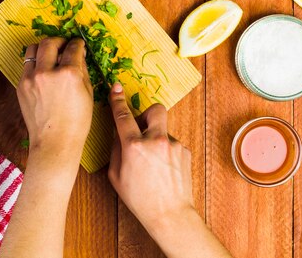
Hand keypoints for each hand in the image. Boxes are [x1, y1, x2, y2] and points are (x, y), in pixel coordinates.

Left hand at [17, 37, 92, 166]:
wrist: (55, 142)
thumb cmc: (77, 121)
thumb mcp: (88, 93)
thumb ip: (82, 70)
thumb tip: (79, 56)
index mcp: (69, 73)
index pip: (73, 48)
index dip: (77, 43)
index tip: (78, 44)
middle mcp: (48, 72)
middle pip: (49, 42)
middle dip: (59, 40)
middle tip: (64, 44)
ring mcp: (31, 78)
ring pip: (32, 49)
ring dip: (43, 48)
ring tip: (50, 54)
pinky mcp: (21, 85)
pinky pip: (27, 66)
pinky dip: (35, 64)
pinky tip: (43, 71)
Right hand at [108, 82, 193, 231]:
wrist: (170, 214)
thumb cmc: (140, 199)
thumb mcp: (116, 176)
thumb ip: (117, 149)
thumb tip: (119, 133)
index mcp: (134, 146)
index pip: (123, 116)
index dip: (118, 100)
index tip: (116, 88)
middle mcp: (156, 141)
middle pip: (154, 109)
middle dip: (147, 113)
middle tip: (141, 127)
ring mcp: (174, 145)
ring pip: (163, 129)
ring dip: (156, 138)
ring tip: (152, 163)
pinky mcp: (185, 151)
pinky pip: (172, 143)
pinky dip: (166, 151)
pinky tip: (163, 169)